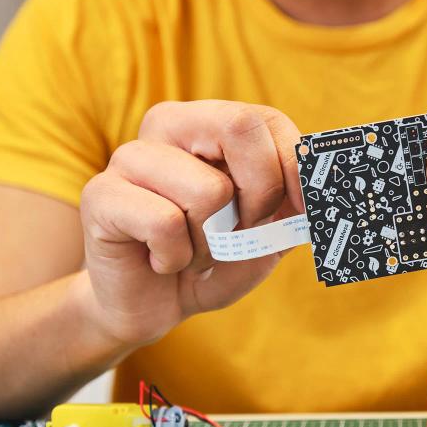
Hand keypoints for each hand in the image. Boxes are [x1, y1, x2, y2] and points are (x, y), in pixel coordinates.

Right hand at [79, 100, 302, 345]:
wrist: (149, 306)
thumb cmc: (209, 261)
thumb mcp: (266, 234)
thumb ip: (294, 206)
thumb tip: (325, 185)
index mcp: (209, 123)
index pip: (267, 119)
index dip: (295, 168)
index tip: (302, 210)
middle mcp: (167, 125)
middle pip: (239, 126)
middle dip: (259, 195)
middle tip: (238, 231)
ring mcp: (129, 156)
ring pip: (208, 189)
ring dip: (211, 242)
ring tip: (191, 250)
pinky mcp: (101, 194)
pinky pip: (164, 223)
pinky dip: (176, 258)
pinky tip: (161, 260)